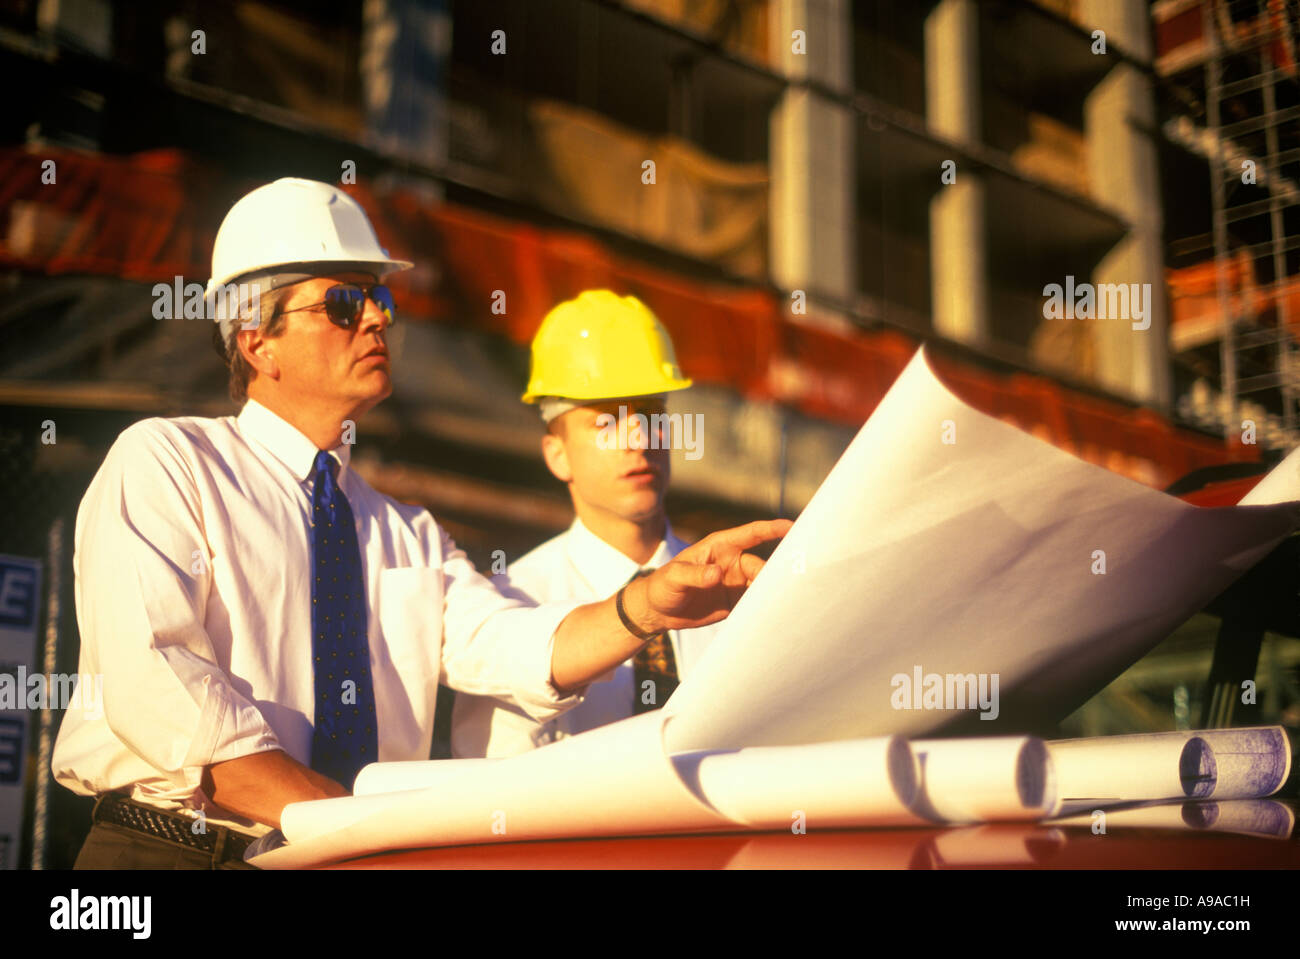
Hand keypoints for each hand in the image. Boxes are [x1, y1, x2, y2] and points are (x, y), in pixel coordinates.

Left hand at [624, 519, 792, 633]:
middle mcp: (733, 563)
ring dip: (773, 592)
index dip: (772, 529)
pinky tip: (775, 615)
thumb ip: (694, 574)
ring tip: (786, 602)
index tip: (792, 527)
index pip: (751, 534)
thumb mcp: (674, 577)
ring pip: (763, 585)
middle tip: (788, 585)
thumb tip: (717, 574)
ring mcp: (736, 583)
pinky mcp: (736, 603)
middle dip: (774, 574)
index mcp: (720, 547)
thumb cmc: (663, 585)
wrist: (658, 610)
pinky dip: (766, 608)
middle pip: (761, 566)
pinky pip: (756, 603)